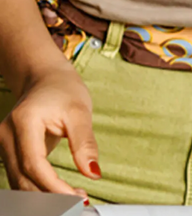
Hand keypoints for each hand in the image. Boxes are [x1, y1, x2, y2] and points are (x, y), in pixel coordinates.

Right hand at [0, 63, 99, 196]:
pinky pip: (20, 177)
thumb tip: (93, 173)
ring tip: (76, 197)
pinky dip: (39, 189)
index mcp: (23, 122)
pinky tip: (62, 192)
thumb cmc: (64, 91)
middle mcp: (6, 135)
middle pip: (23, 178)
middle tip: (80, 202)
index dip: (53, 185)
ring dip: (45, 197)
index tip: (77, 197)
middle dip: (51, 196)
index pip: (34, 164)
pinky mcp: (7, 153)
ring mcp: (2, 145)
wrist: (45, 79)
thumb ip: (85, 143)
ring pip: (19, 182)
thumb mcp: (80, 112)